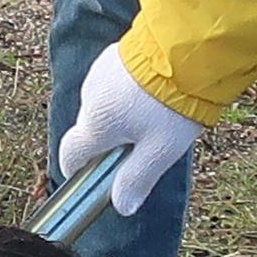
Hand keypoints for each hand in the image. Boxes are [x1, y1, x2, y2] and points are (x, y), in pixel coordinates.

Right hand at [48, 50, 201, 221]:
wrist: (185, 50)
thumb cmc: (171, 105)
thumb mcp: (159, 150)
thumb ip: (137, 179)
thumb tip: (121, 206)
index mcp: (95, 125)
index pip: (71, 154)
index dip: (77, 169)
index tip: (92, 177)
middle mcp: (90, 98)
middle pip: (91, 129)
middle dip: (111, 141)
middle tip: (146, 144)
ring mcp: (100, 72)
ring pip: (104, 105)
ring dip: (121, 115)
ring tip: (156, 114)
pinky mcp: (114, 55)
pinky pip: (113, 84)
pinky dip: (127, 93)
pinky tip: (153, 92)